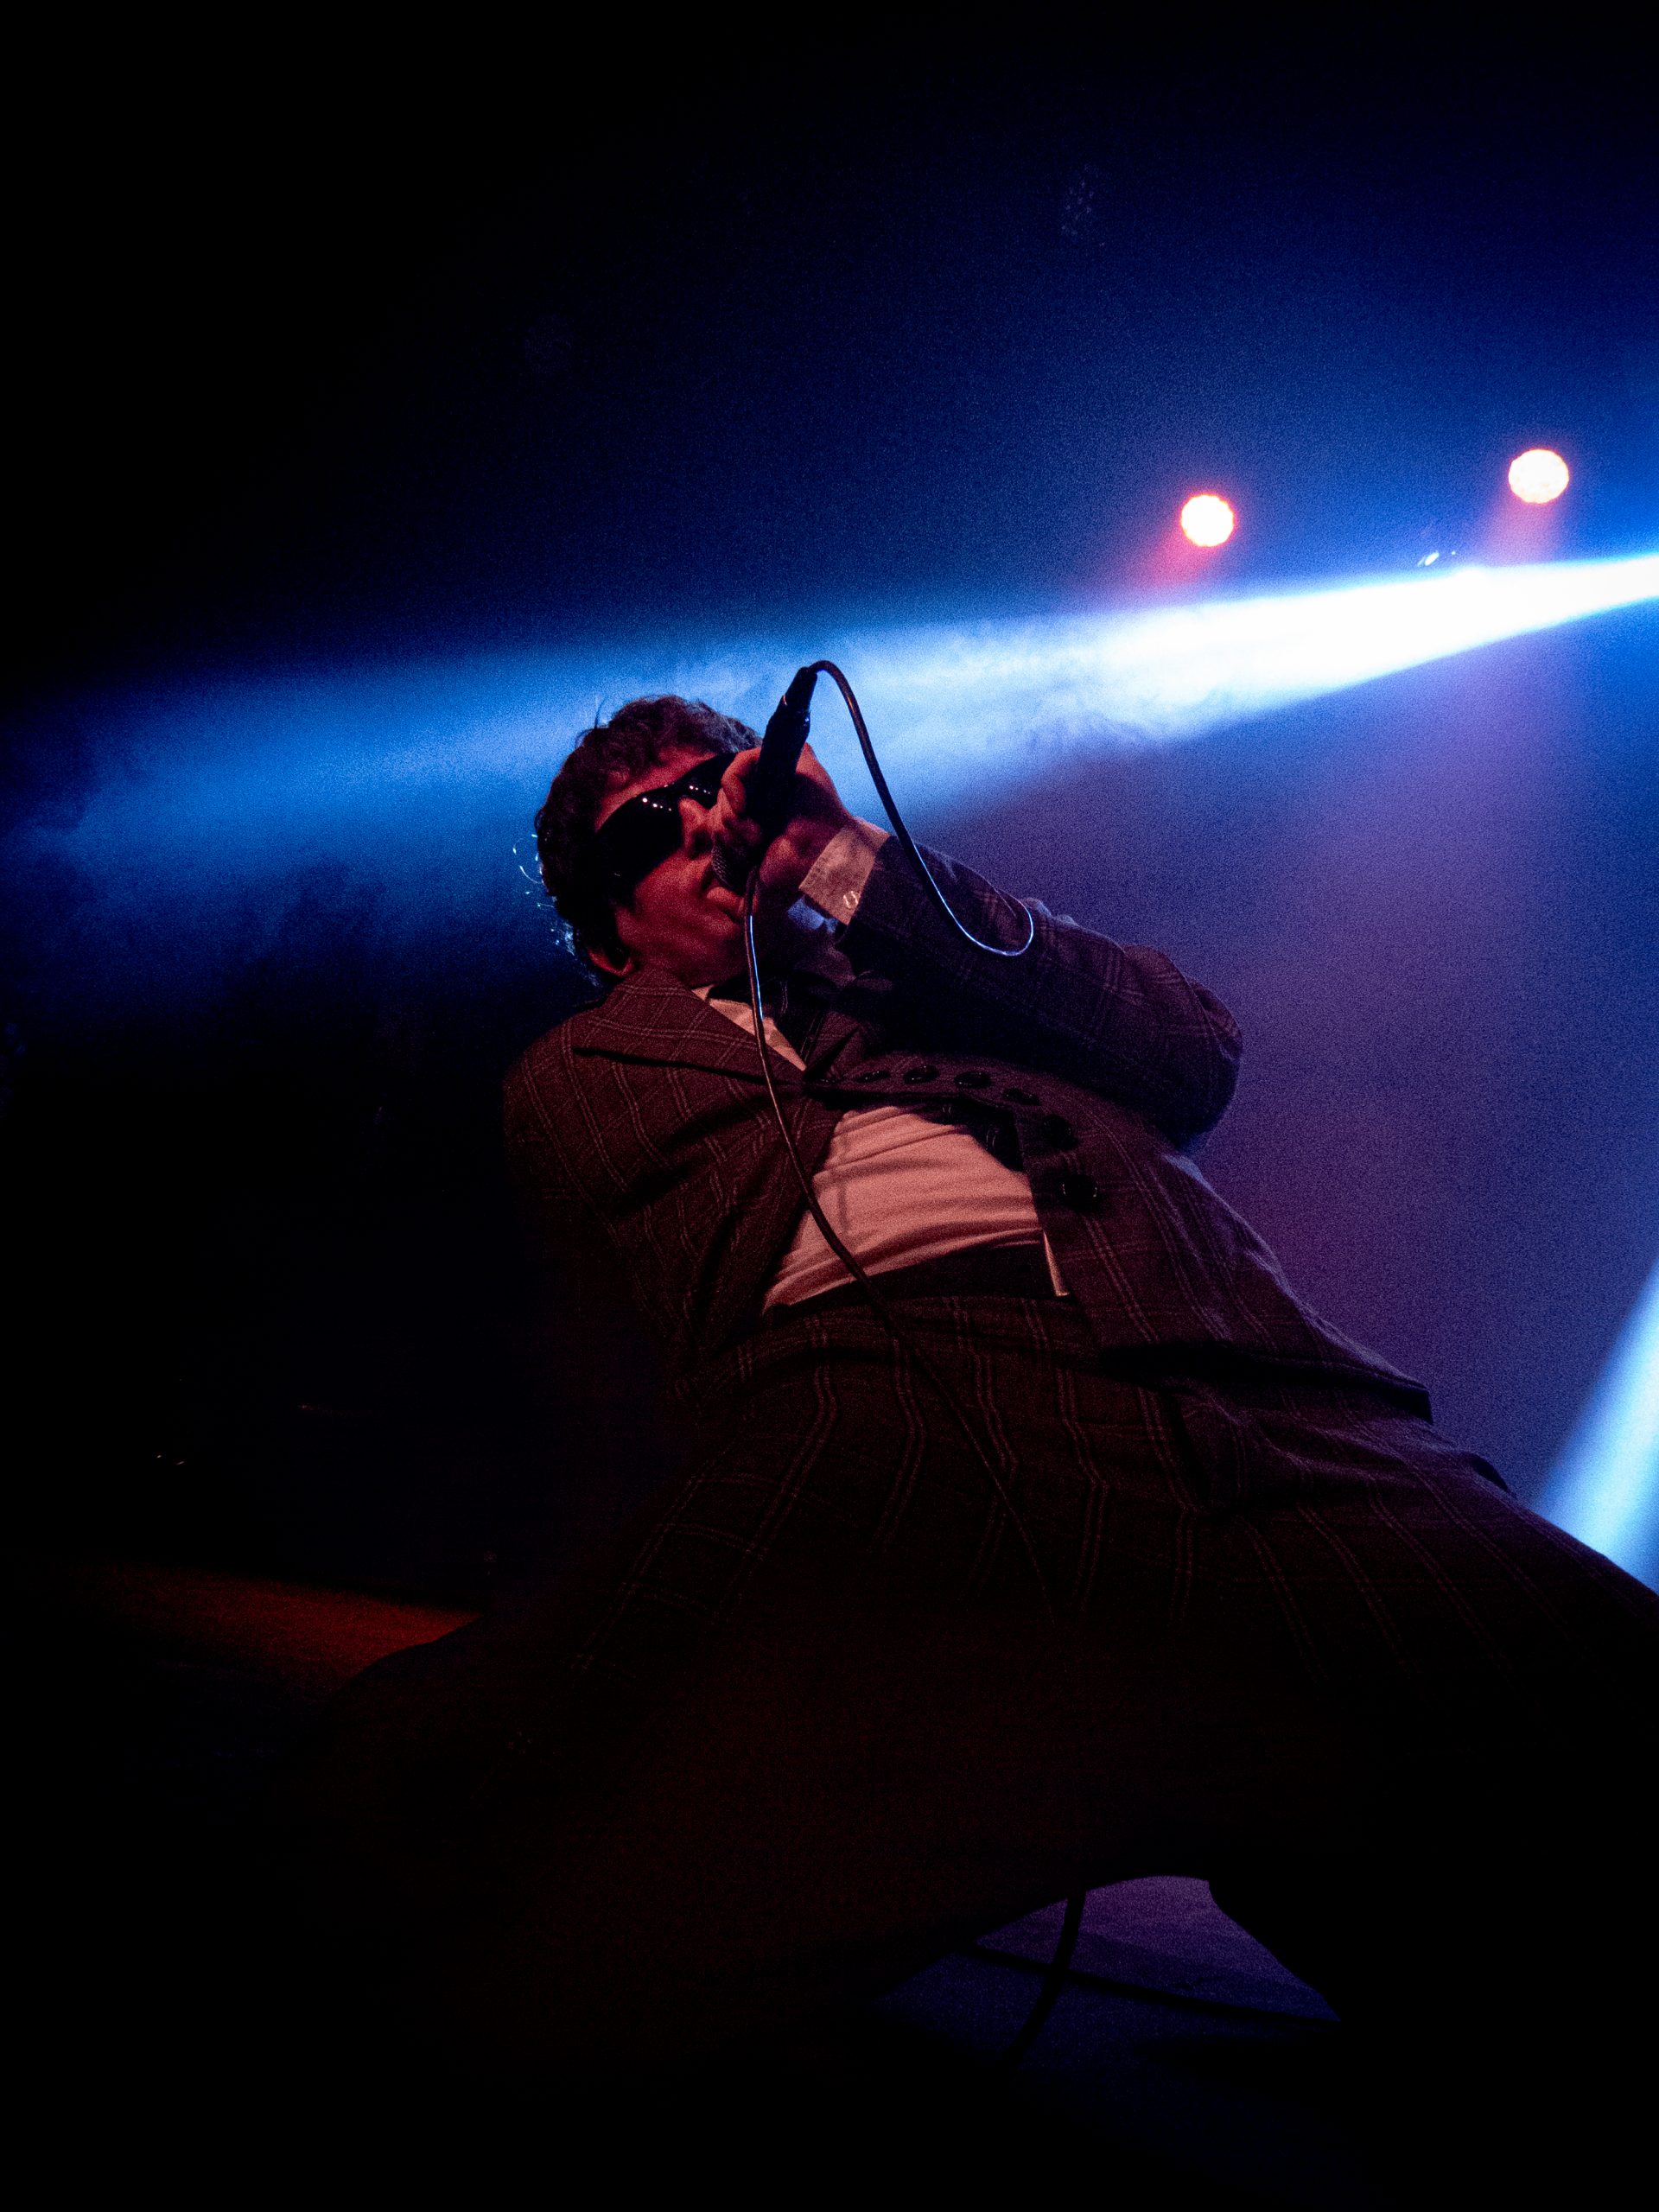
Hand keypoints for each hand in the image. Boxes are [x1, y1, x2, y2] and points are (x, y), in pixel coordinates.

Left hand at [709, 742, 854, 908]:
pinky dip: (733, 785)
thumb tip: (711, 896)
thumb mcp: (758, 898)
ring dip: (733, 817)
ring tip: (756, 834)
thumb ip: (735, 907)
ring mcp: (772, 779)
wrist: (818, 859)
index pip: (720, 816)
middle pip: (720, 801)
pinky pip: (741, 763)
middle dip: (726, 829)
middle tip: (752, 846)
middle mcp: (762, 799)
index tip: (736, 851)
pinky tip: (743, 807)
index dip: (718, 833)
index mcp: (756, 823)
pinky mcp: (780, 763)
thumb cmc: (796, 873)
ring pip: (728, 786)